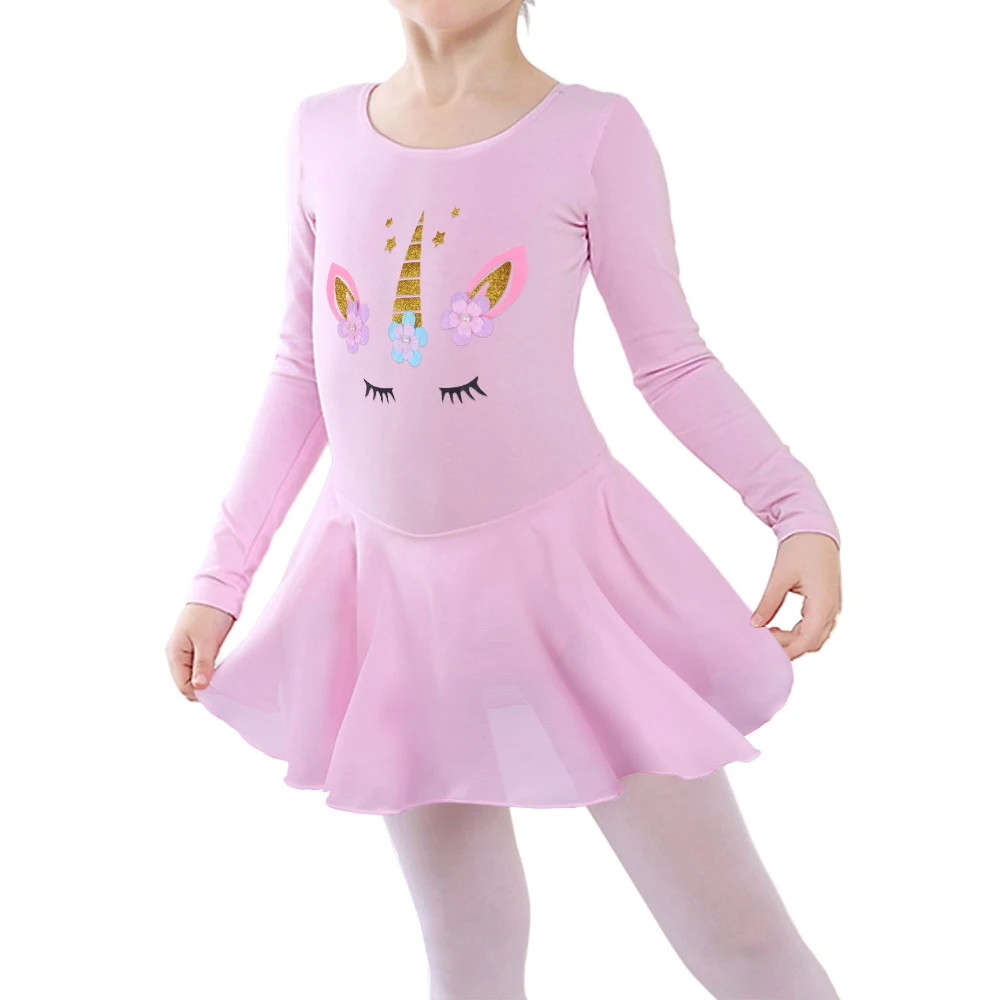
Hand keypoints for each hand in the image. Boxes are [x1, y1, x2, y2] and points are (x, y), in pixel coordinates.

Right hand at [165, 603, 235, 700]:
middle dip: (203, 687)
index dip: (199, 692)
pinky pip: (200, 666)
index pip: (183, 686)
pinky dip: (210, 671)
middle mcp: (178, 655)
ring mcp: (187, 651)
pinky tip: (222, 670)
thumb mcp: (206, 641)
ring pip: (194, 676)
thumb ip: (202, 665)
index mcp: (175, 654)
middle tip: (223, 685)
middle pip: (187, 683)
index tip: (218, 691)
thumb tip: (199, 688)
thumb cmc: (209, 613)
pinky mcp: (197, 647)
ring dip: (207, 679)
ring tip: (223, 677)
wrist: (216, 590)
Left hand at [750, 532, 840, 659]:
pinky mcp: (827, 601)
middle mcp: (832, 608)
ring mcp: (832, 606)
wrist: (815, 529)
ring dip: (794, 640)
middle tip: (763, 642)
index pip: (808, 641)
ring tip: (769, 634)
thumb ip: (768, 602)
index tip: (766, 649)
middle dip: (789, 647)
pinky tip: (778, 628)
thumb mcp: (780, 576)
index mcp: (823, 603)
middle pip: (812, 642)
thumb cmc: (800, 548)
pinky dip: (799, 632)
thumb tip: (755, 625)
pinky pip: (815, 626)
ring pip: (815, 636)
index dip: (787, 650)